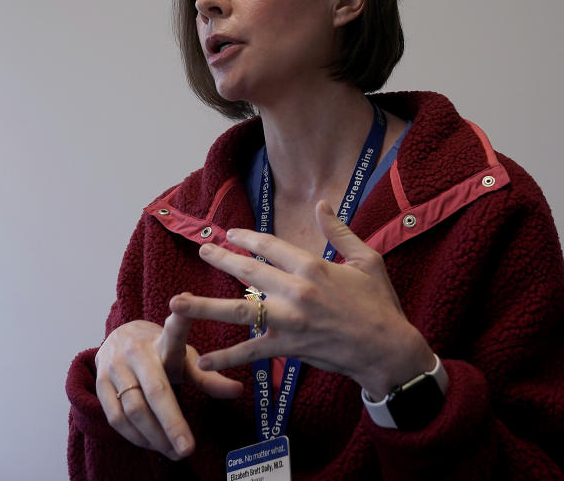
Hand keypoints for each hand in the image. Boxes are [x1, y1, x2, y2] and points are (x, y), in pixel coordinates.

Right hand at [94, 314, 243, 459]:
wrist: (120, 339)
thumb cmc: (161, 353)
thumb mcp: (185, 359)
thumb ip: (209, 377)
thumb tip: (238, 391)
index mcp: (163, 341)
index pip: (174, 330)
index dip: (180, 320)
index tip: (184, 305)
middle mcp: (136, 351)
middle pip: (154, 390)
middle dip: (172, 423)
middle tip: (187, 448)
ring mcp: (115, 367)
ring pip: (133, 409)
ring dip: (154, 436)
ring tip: (174, 452)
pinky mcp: (100, 384)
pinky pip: (116, 418)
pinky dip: (135, 436)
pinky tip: (152, 445)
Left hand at [170, 201, 436, 398]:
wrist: (388, 349)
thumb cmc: (380, 303)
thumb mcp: (367, 259)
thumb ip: (340, 231)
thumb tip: (323, 204)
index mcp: (313, 266)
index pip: (270, 245)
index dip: (247, 237)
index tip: (230, 233)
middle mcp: (295, 291)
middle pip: (247, 271)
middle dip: (220, 259)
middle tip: (201, 250)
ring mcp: (289, 320)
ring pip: (238, 311)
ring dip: (204, 306)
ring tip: (176, 303)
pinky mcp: (288, 347)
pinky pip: (251, 351)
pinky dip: (227, 357)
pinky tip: (203, 359)